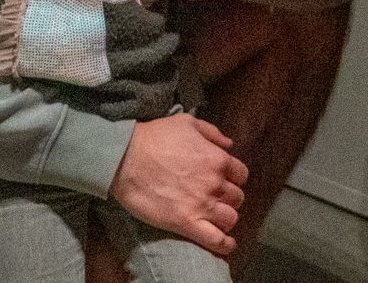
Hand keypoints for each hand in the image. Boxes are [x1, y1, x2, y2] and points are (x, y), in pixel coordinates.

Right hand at [109, 112, 248, 256]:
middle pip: (237, 197)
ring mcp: (202, 205)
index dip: (234, 178)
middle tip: (216, 198)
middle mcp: (215, 184)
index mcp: (218, 159)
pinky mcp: (186, 223)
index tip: (224, 180)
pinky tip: (226, 244)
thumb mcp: (188, 122)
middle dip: (229, 198)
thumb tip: (229, 145)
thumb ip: (213, 133)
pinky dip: (224, 244)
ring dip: (225, 218)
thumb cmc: (155, 137)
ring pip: (230, 219)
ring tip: (215, 218)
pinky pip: (215, 240)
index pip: (241, 175)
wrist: (126, 159)